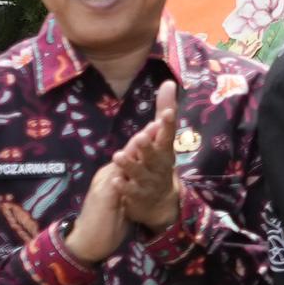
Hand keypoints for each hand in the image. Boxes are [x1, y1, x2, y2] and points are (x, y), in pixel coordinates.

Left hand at [114, 84, 187, 232]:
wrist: (160, 202)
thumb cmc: (158, 161)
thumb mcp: (162, 138)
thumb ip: (164, 111)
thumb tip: (169, 82)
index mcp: (165, 150)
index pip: (168, 135)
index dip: (168, 125)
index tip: (167, 113)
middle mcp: (159, 165)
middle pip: (155, 155)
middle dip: (148, 147)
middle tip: (141, 137)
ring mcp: (149, 181)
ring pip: (139, 173)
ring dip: (130, 164)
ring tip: (118, 155)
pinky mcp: (137, 196)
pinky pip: (129, 191)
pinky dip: (122, 186)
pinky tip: (114, 180)